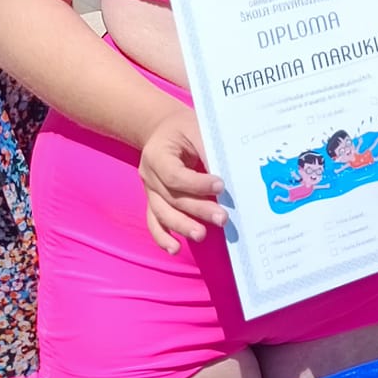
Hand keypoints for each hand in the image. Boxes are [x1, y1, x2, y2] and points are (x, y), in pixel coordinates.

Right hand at [139, 108, 226, 253]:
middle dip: (198, 209)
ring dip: (183, 226)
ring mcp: (149, 191)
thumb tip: (228, 175)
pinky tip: (175, 249)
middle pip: (172, 198)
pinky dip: (162, 238)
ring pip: (163, 213)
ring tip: (202, 235)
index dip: (197, 183)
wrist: (162, 128)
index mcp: (157, 154)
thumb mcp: (195, 128)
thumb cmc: (183, 128)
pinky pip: (154, 222)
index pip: (174, 175)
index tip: (221, 185)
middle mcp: (149, 175)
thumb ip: (208, 151)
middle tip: (222, 218)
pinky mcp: (154, 202)